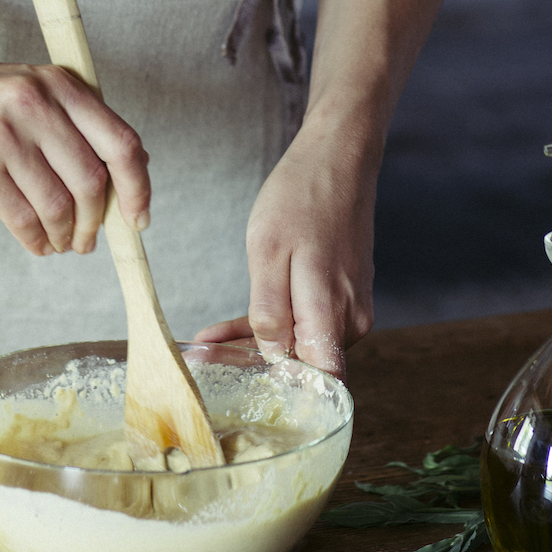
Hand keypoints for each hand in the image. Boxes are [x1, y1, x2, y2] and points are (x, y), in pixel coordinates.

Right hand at [0, 50, 150, 257]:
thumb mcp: (30, 88)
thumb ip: (74, 122)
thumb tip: (126, 173)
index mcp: (58, 84)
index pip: (120, 142)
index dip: (137, 186)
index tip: (138, 217)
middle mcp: (35, 105)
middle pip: (92, 180)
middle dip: (96, 221)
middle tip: (87, 239)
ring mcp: (4, 136)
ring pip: (58, 205)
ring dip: (65, 234)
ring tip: (60, 241)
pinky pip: (22, 219)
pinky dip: (36, 239)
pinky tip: (37, 242)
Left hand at [193, 126, 375, 377]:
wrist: (337, 158)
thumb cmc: (301, 196)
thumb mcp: (268, 251)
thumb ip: (270, 311)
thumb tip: (271, 356)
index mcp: (332, 313)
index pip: (316, 385)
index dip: (276, 393)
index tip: (231, 387)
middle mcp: (350, 319)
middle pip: (301, 364)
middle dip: (250, 365)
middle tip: (200, 362)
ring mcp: (351, 306)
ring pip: (299, 342)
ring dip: (254, 345)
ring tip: (205, 345)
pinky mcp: (344, 293)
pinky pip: (305, 320)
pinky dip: (270, 324)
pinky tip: (227, 328)